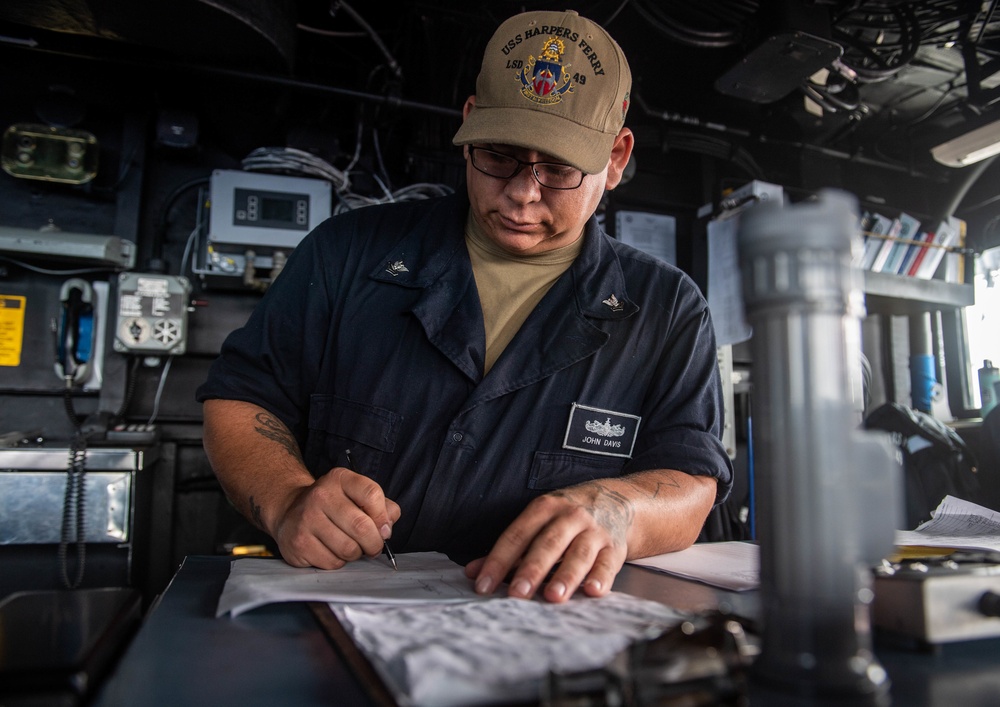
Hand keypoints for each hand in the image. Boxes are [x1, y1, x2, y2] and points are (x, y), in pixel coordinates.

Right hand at [273, 466, 400, 569]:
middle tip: (373, 547)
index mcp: (339, 479)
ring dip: (356, 554)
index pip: (371, 494)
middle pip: (362, 526)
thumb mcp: (356, 495)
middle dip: (374, 543)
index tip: (384, 528)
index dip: (383, 517)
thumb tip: (387, 528)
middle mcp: (321, 495)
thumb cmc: (332, 506)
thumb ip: (381, 507)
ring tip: (350, 547)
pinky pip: (332, 562)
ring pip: (349, 549)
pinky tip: (332, 551)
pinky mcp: (299, 543)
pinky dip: (338, 562)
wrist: (290, 511)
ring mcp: (307, 519)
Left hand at [464, 481, 631, 602]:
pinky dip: (601, 577)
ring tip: (553, 596)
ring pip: (578, 554)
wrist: (617, 501)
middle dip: (531, 569)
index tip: (484, 585)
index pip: (517, 535)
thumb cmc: (568, 516)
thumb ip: (507, 550)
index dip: (498, 560)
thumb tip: (473, 573)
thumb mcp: (538, 522)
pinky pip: (607, 563)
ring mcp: (594, 532)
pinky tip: (592, 591)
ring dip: (565, 575)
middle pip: (547, 544)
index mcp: (544, 508)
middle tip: (517, 594)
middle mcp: (569, 517)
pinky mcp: (614, 547)